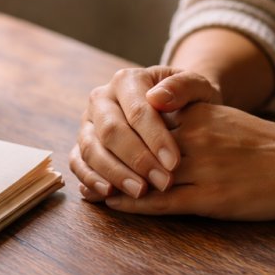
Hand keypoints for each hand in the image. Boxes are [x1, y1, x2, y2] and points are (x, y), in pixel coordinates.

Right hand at [69, 66, 222, 201]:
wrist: (177, 110)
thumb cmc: (189, 101)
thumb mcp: (197, 88)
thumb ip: (184, 86)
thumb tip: (158, 97)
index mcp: (127, 81)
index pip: (138, 110)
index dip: (155, 138)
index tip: (174, 163)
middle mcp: (101, 99)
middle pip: (111, 131)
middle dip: (137, 160)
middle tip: (162, 183)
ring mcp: (88, 123)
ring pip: (91, 149)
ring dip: (115, 173)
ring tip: (140, 192)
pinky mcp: (81, 145)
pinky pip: (77, 163)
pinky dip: (90, 179)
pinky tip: (109, 194)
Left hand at [102, 103, 274, 220]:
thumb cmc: (270, 145)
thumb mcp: (226, 118)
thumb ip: (191, 116)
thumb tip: (155, 117)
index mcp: (199, 115)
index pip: (144, 120)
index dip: (115, 132)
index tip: (92, 136)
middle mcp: (195, 138)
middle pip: (135, 146)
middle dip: (105, 157)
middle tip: (80, 166)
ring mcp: (201, 170)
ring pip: (143, 176)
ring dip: (112, 183)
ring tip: (88, 190)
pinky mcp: (210, 199)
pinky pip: (161, 203)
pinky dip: (133, 204)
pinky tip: (114, 205)